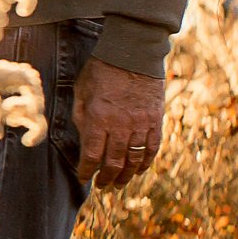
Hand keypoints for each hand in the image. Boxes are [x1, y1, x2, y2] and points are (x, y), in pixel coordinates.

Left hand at [73, 59, 164, 188]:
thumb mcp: (82, 91)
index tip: (82, 177)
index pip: (91, 155)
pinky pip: (152, 149)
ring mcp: (141, 124)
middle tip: (102, 186)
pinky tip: (139, 170)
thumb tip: (85, 142)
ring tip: (119, 184)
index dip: (86, 171)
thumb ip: (82, 118)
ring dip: (125, 176)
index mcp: (98, 118)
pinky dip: (145, 163)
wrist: (132, 52)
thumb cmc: (101, 70)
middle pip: (113, 163)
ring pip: (134, 160)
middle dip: (106, 178)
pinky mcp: (155, 120)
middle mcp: (120, 125)